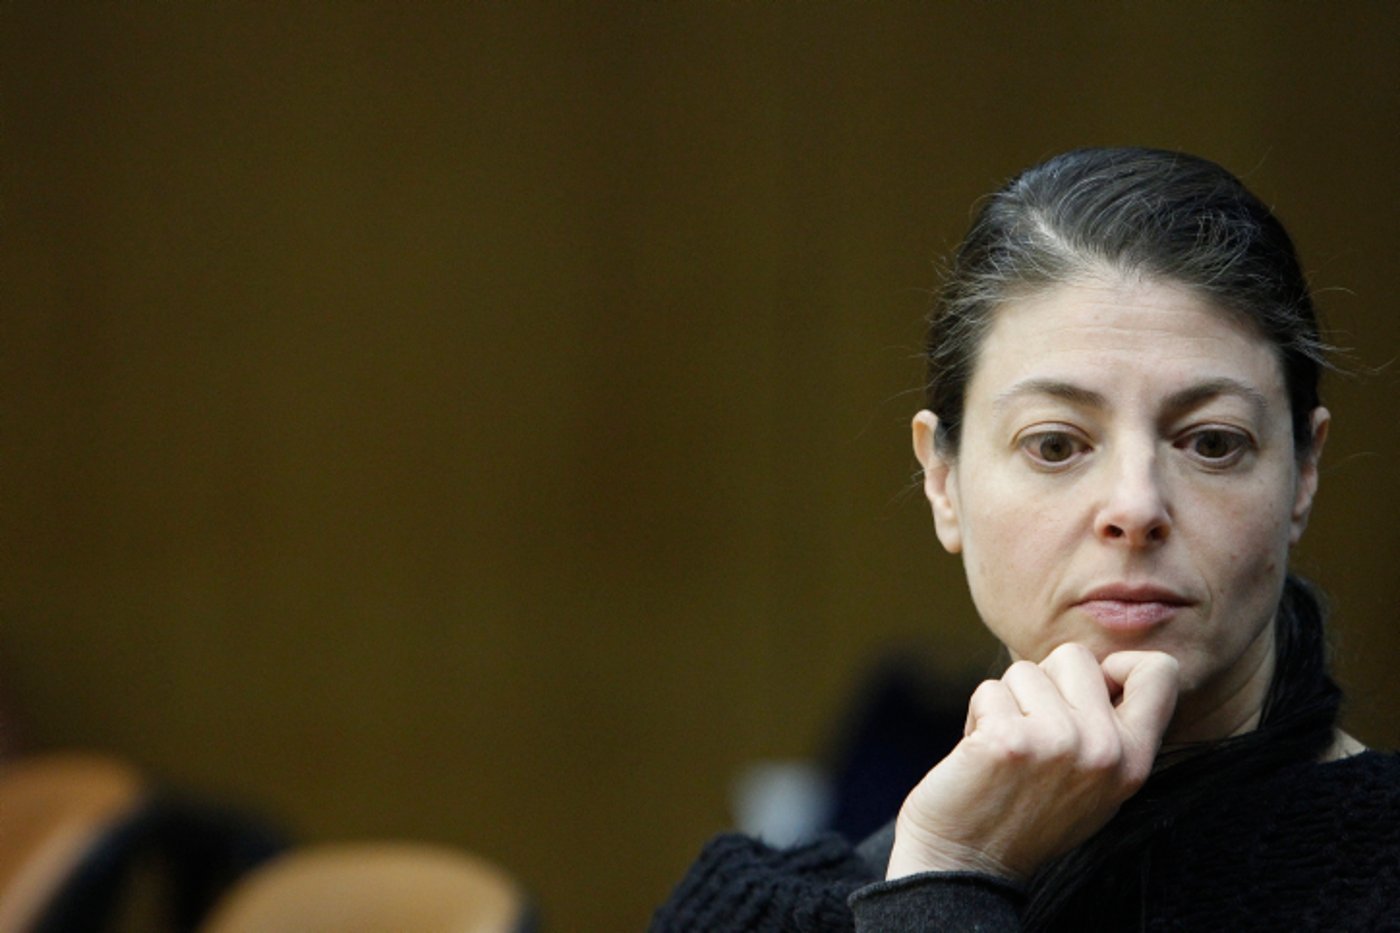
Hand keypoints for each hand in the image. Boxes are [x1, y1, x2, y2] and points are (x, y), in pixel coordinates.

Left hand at [886, 644, 1178, 882]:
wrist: (967, 864)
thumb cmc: (1026, 812)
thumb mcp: (1094, 781)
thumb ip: (1108, 728)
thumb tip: (1104, 666)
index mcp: (1134, 760)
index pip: (1158, 670)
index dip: (1116, 667)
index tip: (1082, 698)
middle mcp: (1105, 750)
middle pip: (1075, 657)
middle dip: (1043, 683)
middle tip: (1031, 732)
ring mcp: (1058, 743)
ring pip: (1025, 671)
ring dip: (1006, 703)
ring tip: (1006, 750)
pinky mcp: (1008, 740)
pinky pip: (988, 691)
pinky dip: (977, 716)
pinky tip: (980, 756)